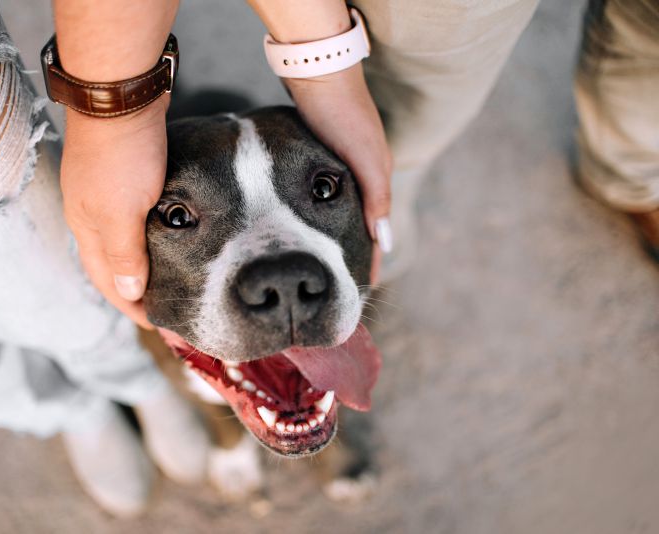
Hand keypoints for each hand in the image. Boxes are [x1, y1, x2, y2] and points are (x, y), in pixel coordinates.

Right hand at [60, 95, 169, 328]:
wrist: (120, 93)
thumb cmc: (121, 155)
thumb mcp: (122, 211)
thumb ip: (124, 254)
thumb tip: (129, 292)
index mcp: (86, 228)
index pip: (106, 281)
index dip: (130, 306)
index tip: (158, 325)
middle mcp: (90, 213)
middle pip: (110, 265)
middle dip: (133, 292)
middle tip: (164, 309)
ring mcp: (104, 191)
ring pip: (122, 240)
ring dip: (140, 265)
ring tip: (166, 280)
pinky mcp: (123, 173)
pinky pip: (134, 217)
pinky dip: (148, 236)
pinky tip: (165, 236)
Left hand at [284, 64, 392, 281]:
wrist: (321, 75)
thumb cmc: (342, 116)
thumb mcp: (364, 160)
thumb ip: (376, 200)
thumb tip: (384, 242)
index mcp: (378, 178)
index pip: (377, 232)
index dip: (372, 262)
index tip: (365, 291)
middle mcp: (365, 175)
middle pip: (364, 226)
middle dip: (359, 256)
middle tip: (346, 286)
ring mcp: (347, 166)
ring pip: (347, 214)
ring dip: (343, 240)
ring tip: (332, 265)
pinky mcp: (327, 157)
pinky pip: (332, 198)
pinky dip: (330, 218)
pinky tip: (316, 225)